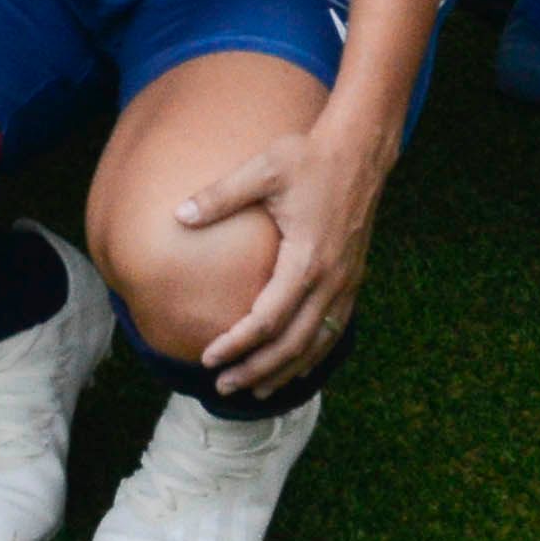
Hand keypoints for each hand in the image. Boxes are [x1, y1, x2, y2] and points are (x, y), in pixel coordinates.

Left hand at [181, 107, 395, 398]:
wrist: (361, 149)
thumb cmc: (308, 156)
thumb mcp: (262, 169)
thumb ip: (220, 195)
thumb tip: (178, 215)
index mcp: (306, 259)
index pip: (267, 320)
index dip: (236, 343)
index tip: (208, 358)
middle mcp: (330, 280)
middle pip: (292, 344)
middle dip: (257, 370)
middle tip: (222, 387)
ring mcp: (346, 283)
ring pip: (316, 344)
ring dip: (285, 370)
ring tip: (254, 390)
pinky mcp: (353, 279)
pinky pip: (334, 330)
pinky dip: (313, 354)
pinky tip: (296, 367)